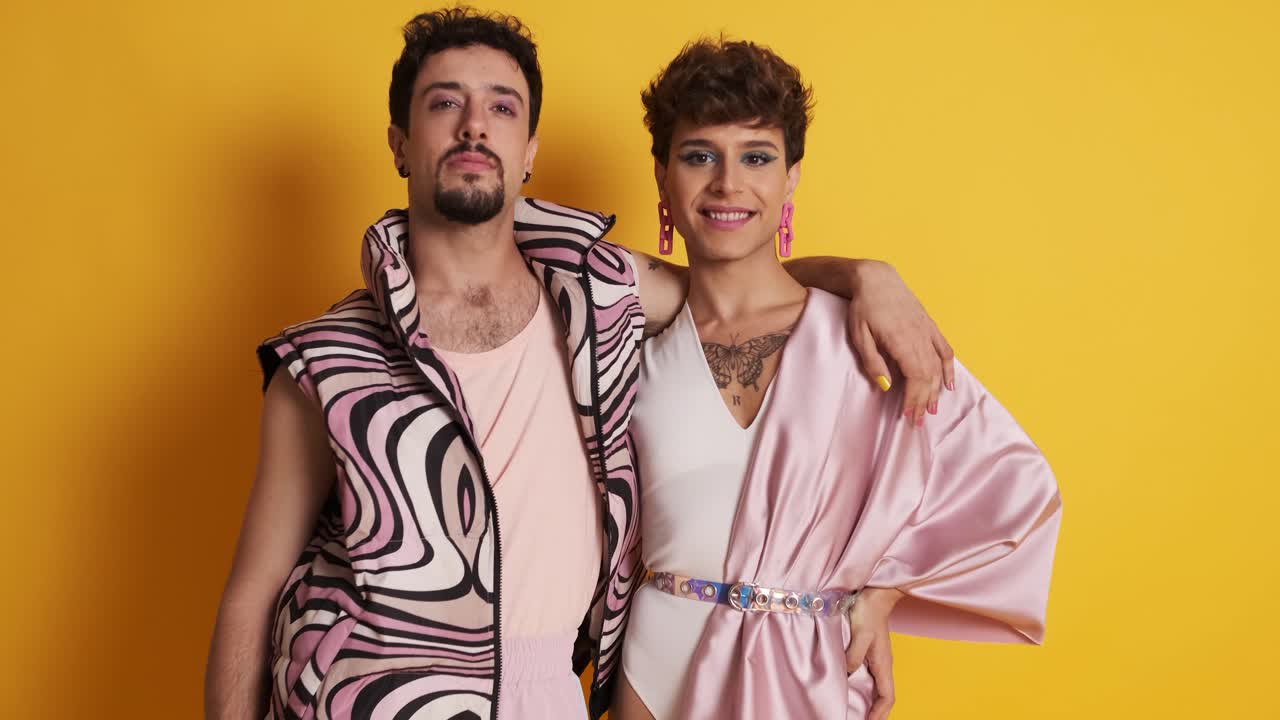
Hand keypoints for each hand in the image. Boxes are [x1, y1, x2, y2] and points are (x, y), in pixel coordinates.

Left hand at [846, 587, 904, 719]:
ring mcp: (876, 659)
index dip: (880, 713)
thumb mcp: (860, 634)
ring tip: (856, 712)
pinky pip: (868, 676)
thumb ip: (853, 656)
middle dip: (876, 713)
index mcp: (884, 664)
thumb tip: (847, 674)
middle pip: (883, 696)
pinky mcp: (869, 651)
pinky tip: (850, 688)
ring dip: (869, 702)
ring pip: (876, 687)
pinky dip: (862, 687)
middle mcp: (882, 664)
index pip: (887, 696)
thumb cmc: (869, 611)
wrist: (874, 594)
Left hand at [847, 261, 954, 425]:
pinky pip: (945, 350)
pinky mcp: (930, 325)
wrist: (876, 279)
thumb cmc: (863, 307)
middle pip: (928, 376)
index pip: (915, 377)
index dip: (914, 399)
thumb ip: (873, 362)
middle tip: (918, 421)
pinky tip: (949, 384)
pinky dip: (949, 368)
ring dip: (935, 390)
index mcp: (901, 340)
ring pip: (937, 366)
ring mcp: (927, 331)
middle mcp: (919, 336)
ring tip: (931, 410)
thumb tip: (886, 387)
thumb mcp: (859, 336)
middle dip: (923, 401)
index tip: (908, 416)